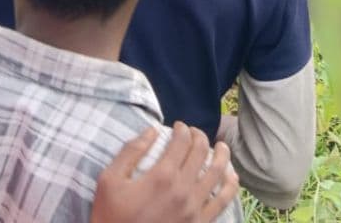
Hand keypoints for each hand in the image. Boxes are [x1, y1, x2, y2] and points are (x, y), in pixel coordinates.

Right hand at [91, 124, 238, 222]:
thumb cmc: (111, 216)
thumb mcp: (109, 180)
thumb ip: (131, 151)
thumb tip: (152, 129)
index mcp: (162, 176)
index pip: (181, 141)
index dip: (182, 129)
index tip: (179, 126)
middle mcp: (183, 189)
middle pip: (201, 152)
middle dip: (199, 136)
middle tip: (194, 133)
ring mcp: (194, 207)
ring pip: (218, 173)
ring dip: (222, 155)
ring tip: (221, 146)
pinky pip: (223, 201)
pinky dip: (230, 185)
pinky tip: (231, 176)